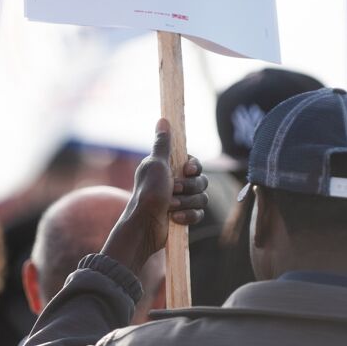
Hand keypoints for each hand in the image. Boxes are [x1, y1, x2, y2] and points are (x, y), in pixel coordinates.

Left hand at [101, 119, 207, 274]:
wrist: (145, 226)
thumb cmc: (148, 193)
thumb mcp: (155, 164)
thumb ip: (162, 144)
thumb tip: (163, 119)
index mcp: (168, 168)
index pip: (194, 163)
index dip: (195, 167)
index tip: (187, 170)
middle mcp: (175, 182)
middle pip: (202, 180)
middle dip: (190, 187)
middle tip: (174, 190)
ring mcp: (180, 200)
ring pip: (202, 198)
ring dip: (187, 202)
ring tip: (171, 206)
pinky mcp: (184, 216)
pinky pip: (199, 213)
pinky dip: (189, 215)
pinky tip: (176, 218)